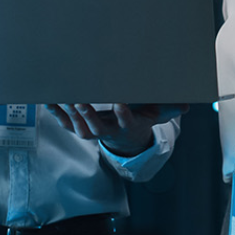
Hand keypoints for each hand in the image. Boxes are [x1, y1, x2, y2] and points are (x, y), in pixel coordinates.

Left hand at [43, 102, 187, 156]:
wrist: (125, 137)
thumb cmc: (139, 118)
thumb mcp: (155, 114)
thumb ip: (168, 108)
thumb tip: (187, 106)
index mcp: (127, 126)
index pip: (125, 121)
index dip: (122, 113)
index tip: (119, 103)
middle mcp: (108, 132)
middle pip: (96, 126)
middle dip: (89, 114)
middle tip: (82, 101)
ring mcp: (92, 132)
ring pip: (79, 126)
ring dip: (70, 114)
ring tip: (63, 98)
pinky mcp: (79, 129)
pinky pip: (65, 123)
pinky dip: (56, 113)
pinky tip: (48, 101)